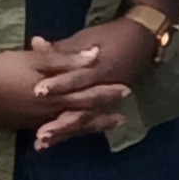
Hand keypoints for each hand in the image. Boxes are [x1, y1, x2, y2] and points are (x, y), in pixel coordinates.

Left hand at [21, 24, 152, 147]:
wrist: (142, 40)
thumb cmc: (112, 36)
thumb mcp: (87, 38)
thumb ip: (62, 47)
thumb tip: (36, 43)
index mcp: (100, 68)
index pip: (77, 78)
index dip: (58, 85)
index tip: (38, 91)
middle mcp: (103, 88)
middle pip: (81, 109)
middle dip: (61, 123)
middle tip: (41, 133)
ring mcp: (105, 99)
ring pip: (83, 119)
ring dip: (64, 132)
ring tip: (42, 143)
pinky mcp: (102, 105)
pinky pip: (86, 122)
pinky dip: (69, 132)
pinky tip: (51, 143)